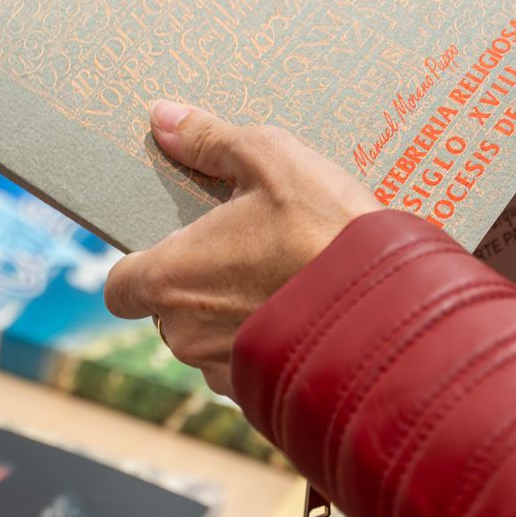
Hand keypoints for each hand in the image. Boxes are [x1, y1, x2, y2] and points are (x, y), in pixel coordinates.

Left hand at [104, 101, 380, 394]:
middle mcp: (184, 334)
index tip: (180, 245)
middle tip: (248, 250)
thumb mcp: (272, 160)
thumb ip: (208, 140)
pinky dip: (268, 345)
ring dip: (233, 317)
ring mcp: (223, 372)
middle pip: (168, 310)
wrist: (395, 311)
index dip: (142, 265)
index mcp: (169, 279)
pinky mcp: (263, 399)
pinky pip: (248, 369)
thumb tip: (163, 118)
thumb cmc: (325, 232)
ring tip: (284, 280)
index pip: (120, 286)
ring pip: (209, 341)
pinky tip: (305, 314)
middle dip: (198, 284)